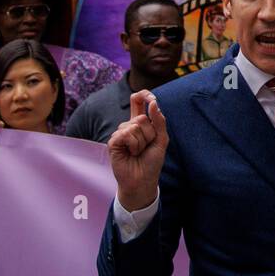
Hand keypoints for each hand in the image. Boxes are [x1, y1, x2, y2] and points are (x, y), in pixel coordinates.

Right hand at [107, 89, 168, 210]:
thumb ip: (159, 120)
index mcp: (141, 123)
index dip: (144, 95)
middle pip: (141, 117)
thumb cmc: (152, 161)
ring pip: (135, 126)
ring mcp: (120, 133)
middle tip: (146, 147)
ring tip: (138, 152)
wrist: (143, 180)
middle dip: (150, 133)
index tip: (151, 97)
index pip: (138, 101)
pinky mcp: (113, 141)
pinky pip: (126, 134)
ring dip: (142, 142)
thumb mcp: (161, 139)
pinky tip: (131, 154)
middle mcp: (129, 126)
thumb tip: (153, 103)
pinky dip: (134, 145)